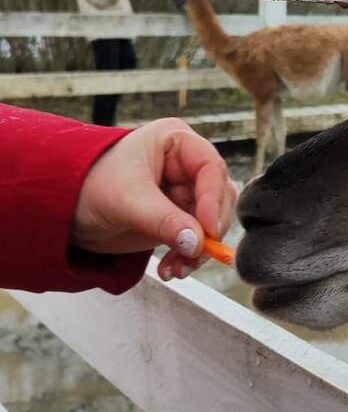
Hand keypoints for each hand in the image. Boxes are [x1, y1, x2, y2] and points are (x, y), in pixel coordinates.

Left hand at [72, 118, 237, 279]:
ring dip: (199, 249)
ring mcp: (183, 193)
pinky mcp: (178, 219)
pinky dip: (188, 257)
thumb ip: (165, 221)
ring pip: (212, 222)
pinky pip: (197, 240)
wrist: (64, 211)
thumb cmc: (89, 187)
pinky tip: (171, 269)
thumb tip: (197, 243)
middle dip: (208, 230)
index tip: (208, 229)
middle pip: (219, 197)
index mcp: (176, 142)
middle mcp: (185, 165)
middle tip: (195, 253)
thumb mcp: (127, 201)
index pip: (210, 167)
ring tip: (178, 268)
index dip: (214, 199)